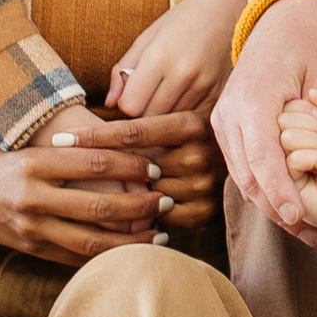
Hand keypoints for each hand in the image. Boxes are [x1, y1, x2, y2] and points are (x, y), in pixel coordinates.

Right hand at [0, 129, 163, 267]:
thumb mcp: (29, 144)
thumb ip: (70, 149)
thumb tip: (128, 146)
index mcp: (34, 163)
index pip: (94, 162)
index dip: (130, 165)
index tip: (155, 166)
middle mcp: (32, 198)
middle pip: (98, 206)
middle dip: (140, 205)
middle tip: (167, 200)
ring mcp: (31, 229)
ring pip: (91, 241)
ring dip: (131, 239)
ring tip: (161, 233)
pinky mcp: (31, 250)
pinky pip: (76, 258)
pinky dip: (108, 256)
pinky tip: (133, 251)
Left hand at [44, 103, 220, 226]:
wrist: (258, 147)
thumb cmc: (201, 119)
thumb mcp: (184, 102)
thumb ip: (149, 99)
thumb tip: (107, 101)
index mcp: (193, 122)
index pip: (132, 132)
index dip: (92, 136)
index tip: (58, 139)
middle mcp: (202, 153)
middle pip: (135, 167)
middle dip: (103, 170)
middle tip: (62, 170)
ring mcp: (206, 185)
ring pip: (145, 193)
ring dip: (123, 193)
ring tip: (90, 191)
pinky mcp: (207, 211)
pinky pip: (161, 217)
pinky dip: (144, 214)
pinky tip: (128, 207)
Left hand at [108, 0, 252, 116]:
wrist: (226, 8)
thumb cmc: (181, 21)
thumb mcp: (147, 38)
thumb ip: (123, 70)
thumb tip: (109, 103)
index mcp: (159, 56)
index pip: (130, 105)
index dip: (126, 103)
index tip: (131, 94)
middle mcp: (183, 74)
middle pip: (149, 118)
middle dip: (143, 112)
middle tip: (147, 97)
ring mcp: (203, 86)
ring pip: (170, 123)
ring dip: (164, 115)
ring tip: (166, 95)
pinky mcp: (218, 94)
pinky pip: (192, 119)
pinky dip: (184, 114)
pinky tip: (184, 97)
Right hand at [212, 0, 316, 242]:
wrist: (285, 19)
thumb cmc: (311, 44)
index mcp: (255, 96)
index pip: (262, 154)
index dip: (278, 188)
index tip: (296, 215)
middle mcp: (231, 110)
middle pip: (247, 172)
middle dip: (275, 206)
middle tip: (308, 231)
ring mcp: (224, 118)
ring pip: (241, 175)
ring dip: (269, 203)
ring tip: (304, 227)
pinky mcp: (226, 125)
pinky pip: (242, 165)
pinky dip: (263, 187)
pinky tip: (288, 205)